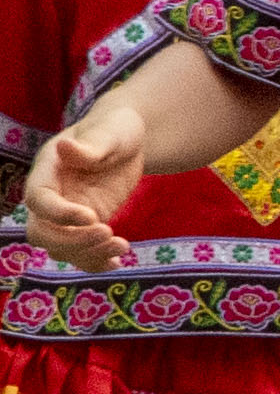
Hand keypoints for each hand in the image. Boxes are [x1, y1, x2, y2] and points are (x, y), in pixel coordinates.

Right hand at [24, 101, 142, 271]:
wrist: (127, 142)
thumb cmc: (115, 131)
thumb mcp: (110, 133)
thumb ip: (90, 146)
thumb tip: (65, 148)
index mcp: (48, 171)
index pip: (37, 200)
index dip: (59, 214)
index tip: (92, 216)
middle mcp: (52, 196)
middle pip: (40, 232)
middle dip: (70, 240)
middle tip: (108, 232)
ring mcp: (67, 215)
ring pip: (60, 248)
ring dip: (87, 254)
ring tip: (123, 245)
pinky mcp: (86, 227)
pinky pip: (81, 253)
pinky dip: (95, 262)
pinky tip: (117, 262)